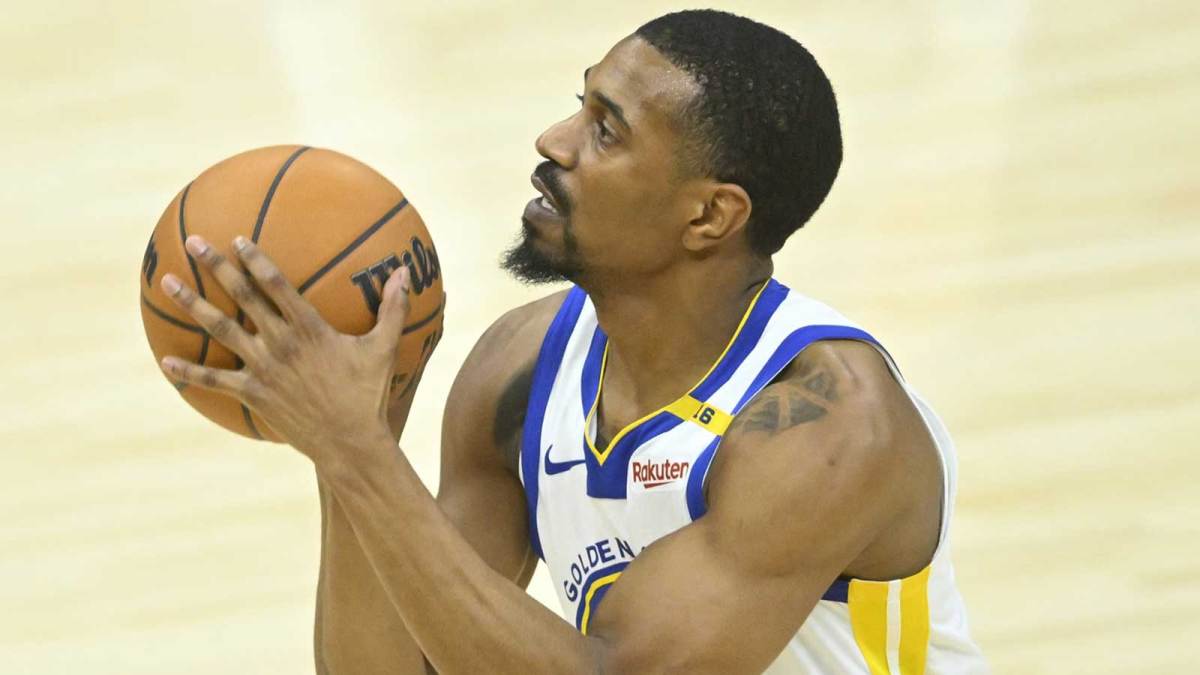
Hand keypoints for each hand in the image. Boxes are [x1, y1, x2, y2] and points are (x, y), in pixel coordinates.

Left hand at [160, 235, 411, 463]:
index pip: (276, 284)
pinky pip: (213, 380)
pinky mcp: (253, 393)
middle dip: (215, 267)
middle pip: (241, 297)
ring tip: (168, 283)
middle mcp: (280, 343)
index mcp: (309, 328)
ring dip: (192, 304)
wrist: (349, 442)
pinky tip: (164, 362)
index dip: (256, 258)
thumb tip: (405, 273)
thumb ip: (393, 308)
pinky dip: (188, 372)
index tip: (237, 238)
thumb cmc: (368, 394)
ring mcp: (262, 368)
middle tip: (193, 242)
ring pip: (220, 329)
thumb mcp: (384, 348)